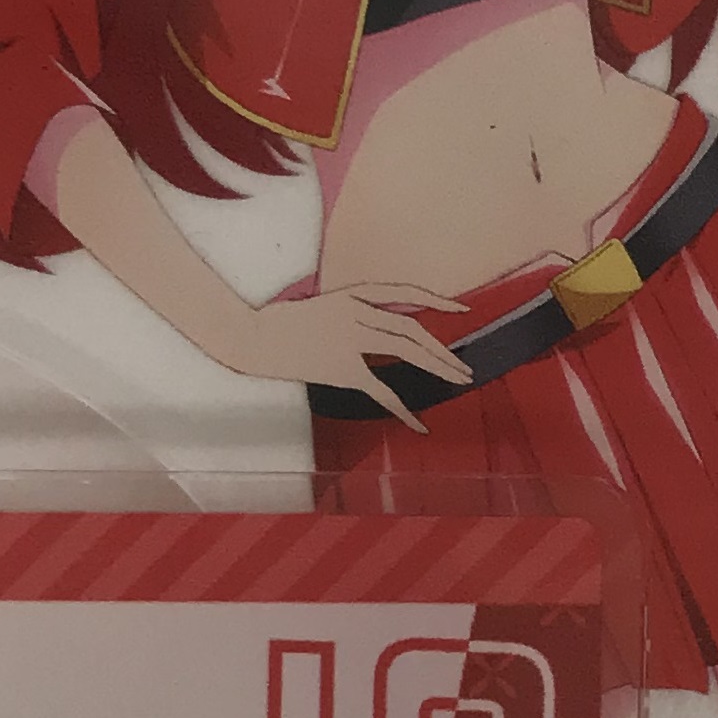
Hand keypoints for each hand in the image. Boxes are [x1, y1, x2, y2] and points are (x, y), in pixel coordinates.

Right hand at [219, 283, 469, 423]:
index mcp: (352, 294)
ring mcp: (351, 340)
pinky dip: (404, 409)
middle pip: (411, 329)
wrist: (253, 337)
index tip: (460, 310)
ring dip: (437, 365)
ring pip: (406, 350)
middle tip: (464, 367)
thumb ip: (354, 313)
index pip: (404, 293)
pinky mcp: (343, 369)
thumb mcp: (323, 305)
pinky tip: (421, 424)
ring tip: (458, 380)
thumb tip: (382, 327)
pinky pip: (382, 390)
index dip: (436, 300)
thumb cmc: (282, 322)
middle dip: (442, 349)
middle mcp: (357, 312)